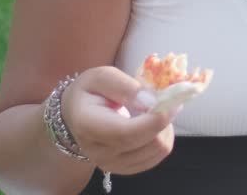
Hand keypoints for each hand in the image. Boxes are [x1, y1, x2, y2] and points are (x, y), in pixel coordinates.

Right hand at [62, 65, 182, 175]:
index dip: (155, 120)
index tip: (172, 102)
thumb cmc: (89, 92)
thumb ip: (124, 86)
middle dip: (165, 119)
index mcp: (89, 126)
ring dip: (165, 127)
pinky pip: (157, 157)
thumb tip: (150, 100)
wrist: (74, 116)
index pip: (127, 133)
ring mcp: (112, 164)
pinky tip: (151, 125)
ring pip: (158, 150)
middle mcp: (99, 152)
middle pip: (148, 143)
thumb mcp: (102, 77)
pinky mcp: (125, 168)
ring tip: (153, 111)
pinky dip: (162, 138)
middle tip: (163, 100)